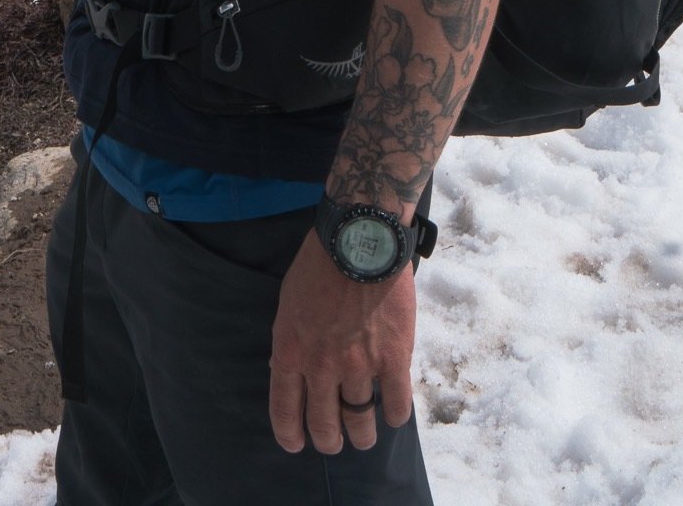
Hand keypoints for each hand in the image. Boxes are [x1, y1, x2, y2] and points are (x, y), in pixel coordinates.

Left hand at [268, 228, 414, 455]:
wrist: (360, 237)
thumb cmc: (319, 263)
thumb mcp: (288, 302)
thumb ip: (289, 341)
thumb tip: (286, 371)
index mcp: (292, 351)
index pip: (285, 410)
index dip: (290, 434)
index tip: (297, 444)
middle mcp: (323, 366)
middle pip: (325, 425)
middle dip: (328, 440)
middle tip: (334, 441)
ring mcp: (360, 366)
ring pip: (360, 421)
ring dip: (362, 435)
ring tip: (364, 436)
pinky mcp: (393, 358)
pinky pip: (396, 405)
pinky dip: (394, 415)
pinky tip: (392, 414)